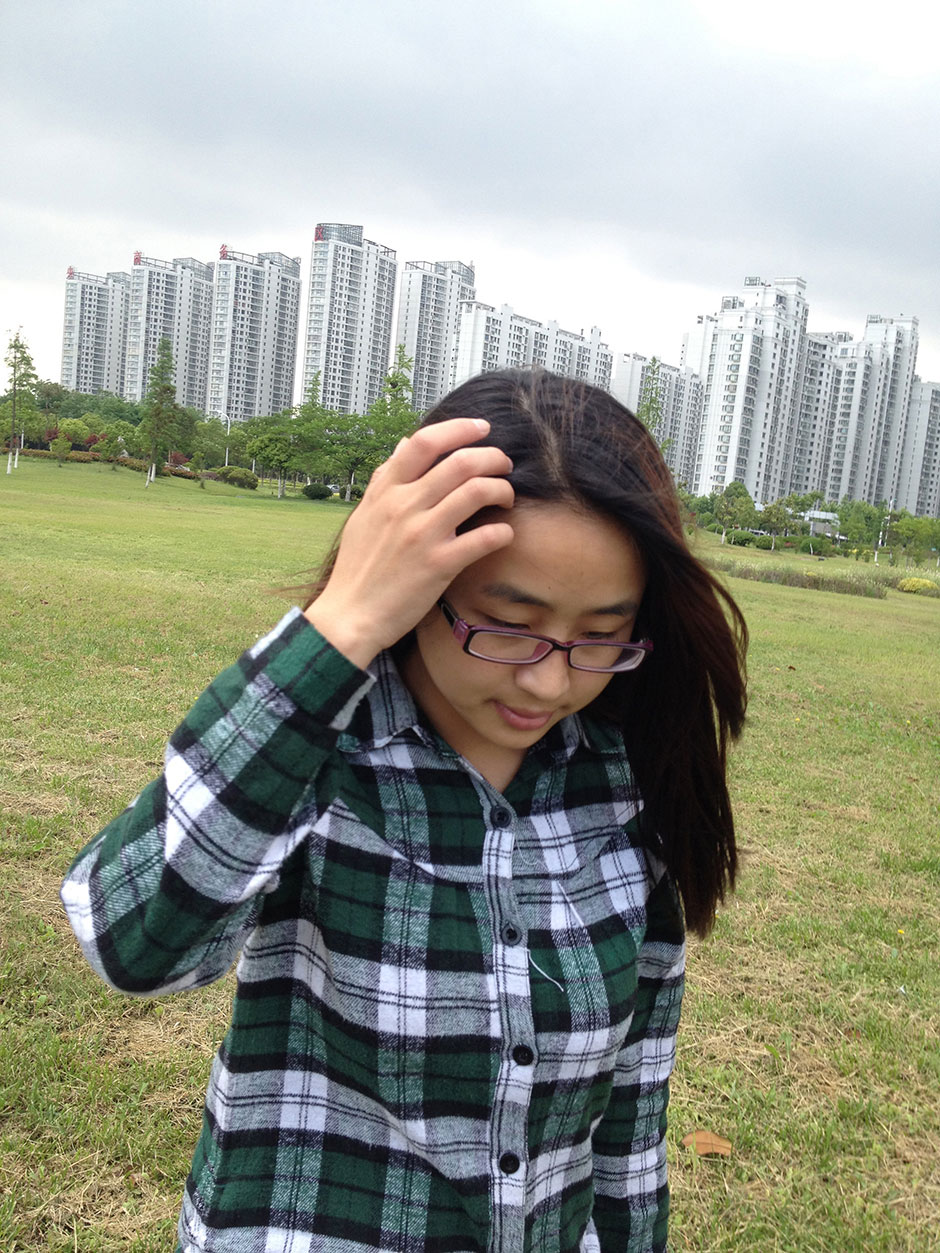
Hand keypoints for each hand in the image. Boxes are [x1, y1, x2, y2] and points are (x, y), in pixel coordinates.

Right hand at [304, 419, 513, 666]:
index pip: (424, 442)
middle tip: (504, 465)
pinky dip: (502, 532)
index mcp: (386, 491)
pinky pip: (484, 538)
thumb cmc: (358, 566)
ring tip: (506, 498)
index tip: (482, 428)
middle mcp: (404, 506)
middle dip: (493, 457)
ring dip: (502, 490)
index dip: (459, 428)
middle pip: (461, 462)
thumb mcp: (364, 514)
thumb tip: (403, 443)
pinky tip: (504, 534)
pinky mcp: (439, 565)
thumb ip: (385, 478)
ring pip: (477, 492)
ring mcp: (422, 534)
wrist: (351, 615)